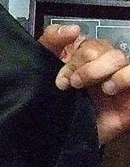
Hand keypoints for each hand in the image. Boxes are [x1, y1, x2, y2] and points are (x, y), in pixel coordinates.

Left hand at [41, 22, 129, 144]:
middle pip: (106, 48)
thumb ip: (52, 41)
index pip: (88, 42)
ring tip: (96, 88)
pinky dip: (125, 78)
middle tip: (73, 84)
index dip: (76, 57)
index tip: (61, 79)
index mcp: (84, 56)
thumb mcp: (44, 67)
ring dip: (105, 70)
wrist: (58, 138)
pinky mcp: (129, 97)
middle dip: (87, 66)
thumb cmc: (54, 102)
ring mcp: (119, 79)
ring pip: (122, 58)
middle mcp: (103, 65)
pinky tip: (110, 89)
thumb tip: (73, 29)